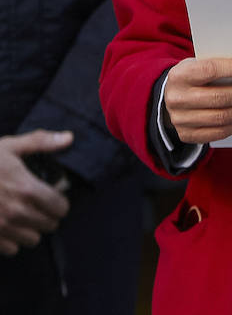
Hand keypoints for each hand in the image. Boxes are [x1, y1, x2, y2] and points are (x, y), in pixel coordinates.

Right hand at [0, 131, 72, 255]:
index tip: (56, 199)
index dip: (61, 203)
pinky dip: (12, 241)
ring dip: (32, 230)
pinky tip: (8, 227)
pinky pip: (11, 250)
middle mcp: (16, 212)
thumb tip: (69, 138)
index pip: (59, 207)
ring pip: (32, 240)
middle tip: (40, 208)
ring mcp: (0, 227)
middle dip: (48, 216)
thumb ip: (41, 142)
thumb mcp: (10, 146)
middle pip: (49, 225)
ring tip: (25, 218)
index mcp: (26, 189)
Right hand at [164, 58, 231, 144]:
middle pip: (221, 97)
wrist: (169, 98)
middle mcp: (178, 98)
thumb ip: (220, 65)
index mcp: (180, 75)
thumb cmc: (193, 77)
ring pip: (223, 117)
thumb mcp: (199, 64)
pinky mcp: (187, 135)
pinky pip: (219, 132)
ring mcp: (181, 120)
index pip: (211, 70)